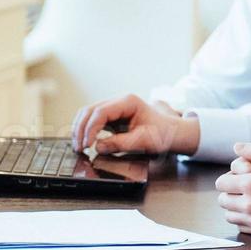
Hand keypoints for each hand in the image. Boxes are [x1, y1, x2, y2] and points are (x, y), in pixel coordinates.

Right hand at [70, 94, 198, 155]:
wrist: (172, 132)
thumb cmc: (162, 134)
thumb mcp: (143, 141)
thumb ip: (120, 143)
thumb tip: (98, 146)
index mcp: (128, 102)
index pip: (101, 112)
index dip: (90, 128)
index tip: (88, 145)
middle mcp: (119, 101)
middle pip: (90, 110)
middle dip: (81, 129)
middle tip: (78, 148)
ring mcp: (114, 107)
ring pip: (88, 113)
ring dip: (80, 129)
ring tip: (78, 146)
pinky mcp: (112, 117)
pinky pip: (93, 120)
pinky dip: (85, 130)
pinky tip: (83, 141)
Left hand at [214, 132, 250, 235]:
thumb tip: (238, 146)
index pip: (221, 182)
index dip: (230, 175)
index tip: (244, 173)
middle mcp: (249, 206)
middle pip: (222, 200)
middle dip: (231, 190)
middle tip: (248, 184)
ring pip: (230, 215)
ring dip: (236, 205)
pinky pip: (241, 227)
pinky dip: (244, 218)